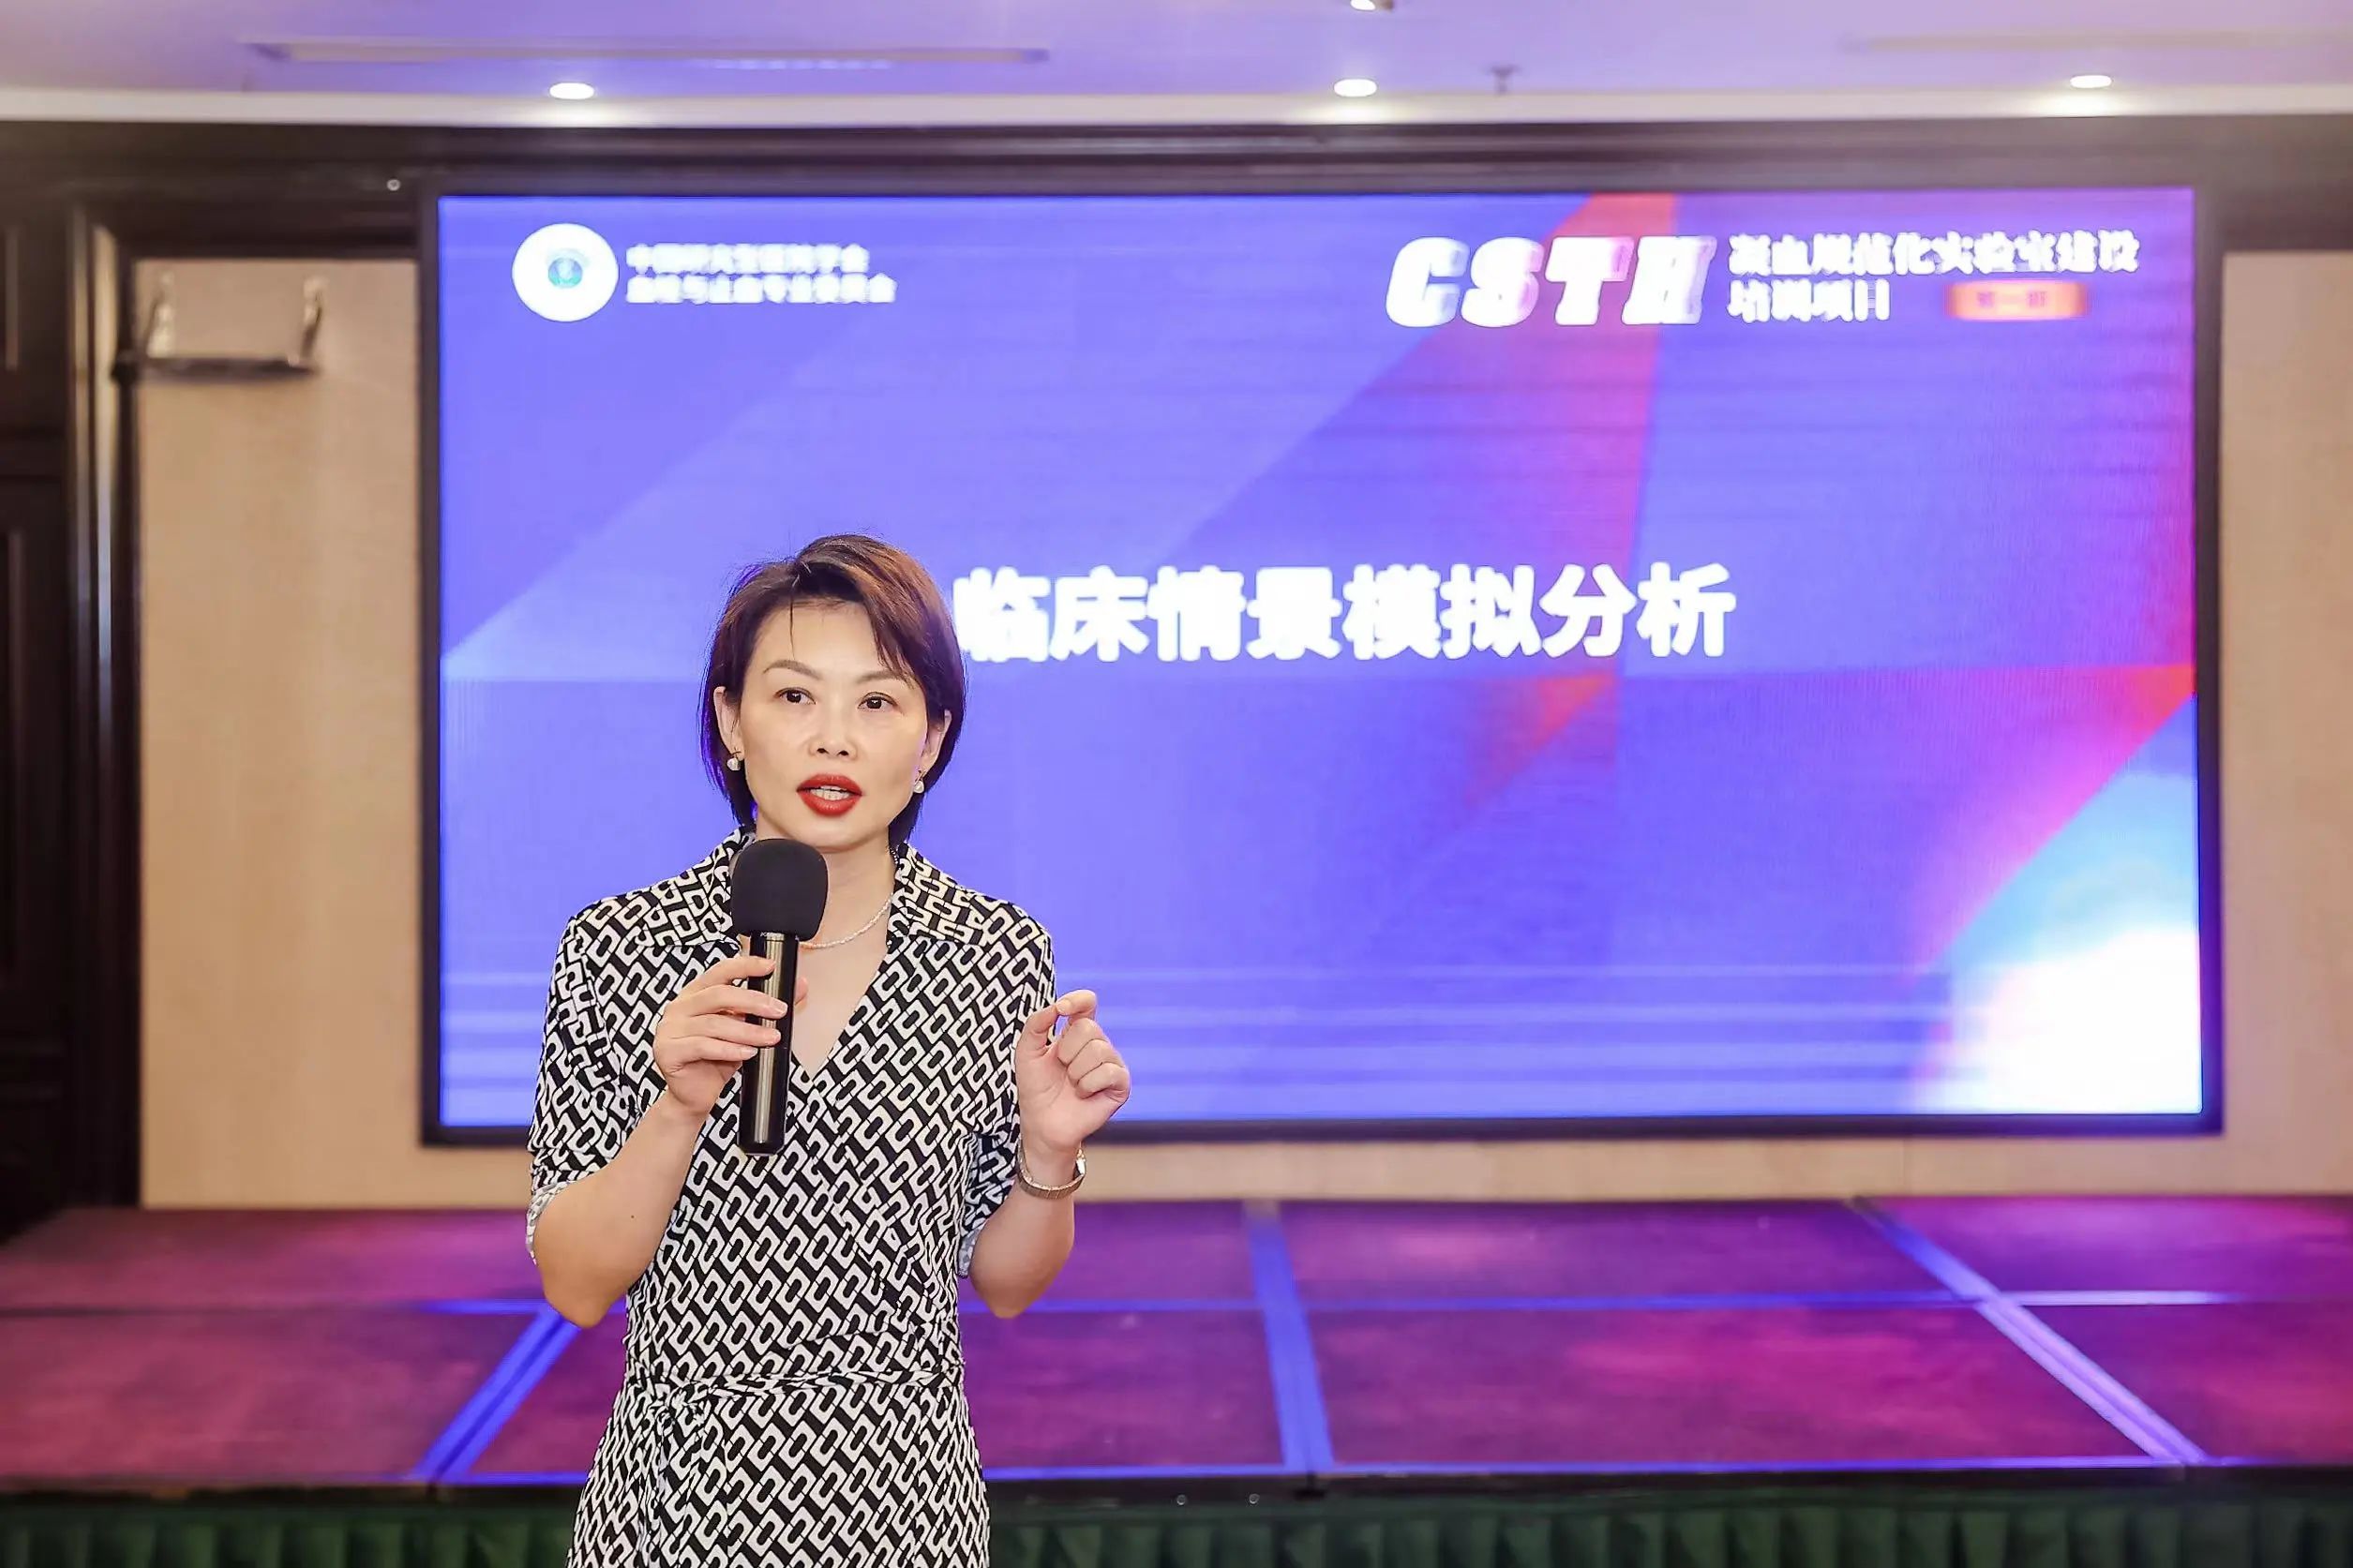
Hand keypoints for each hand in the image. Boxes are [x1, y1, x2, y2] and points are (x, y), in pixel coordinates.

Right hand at [650, 954, 808, 1122]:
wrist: (696, 1095)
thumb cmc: (717, 1059)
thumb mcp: (745, 1029)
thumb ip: (767, 1008)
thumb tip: (799, 986)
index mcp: (695, 994)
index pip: (720, 971)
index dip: (745, 966)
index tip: (770, 967)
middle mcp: (679, 1007)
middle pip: (718, 995)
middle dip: (753, 1001)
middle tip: (779, 1011)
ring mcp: (669, 1029)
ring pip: (714, 1023)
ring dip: (747, 1031)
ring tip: (770, 1038)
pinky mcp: (667, 1051)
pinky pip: (702, 1046)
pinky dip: (729, 1049)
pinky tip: (747, 1053)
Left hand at [1014, 989, 1130, 1159]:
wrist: (1042, 1123)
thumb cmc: (1035, 1087)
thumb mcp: (1026, 1052)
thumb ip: (1037, 1023)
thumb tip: (1057, 1006)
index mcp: (1076, 1032)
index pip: (1087, 1003)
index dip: (1077, 1000)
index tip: (1061, 1009)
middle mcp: (1097, 1044)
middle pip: (1089, 1027)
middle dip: (1066, 1051)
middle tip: (1061, 1069)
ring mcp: (1111, 1063)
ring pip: (1098, 1050)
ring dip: (1075, 1072)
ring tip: (1072, 1084)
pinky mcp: (1120, 1084)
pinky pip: (1108, 1072)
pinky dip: (1088, 1085)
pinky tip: (1083, 1094)